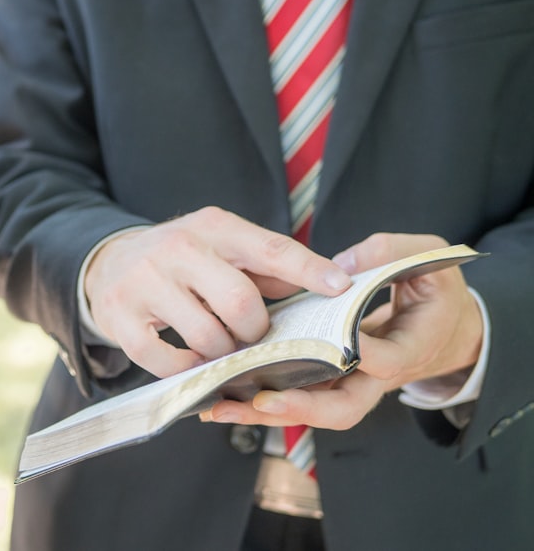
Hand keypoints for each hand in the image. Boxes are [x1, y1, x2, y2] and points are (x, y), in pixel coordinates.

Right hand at [84, 207, 351, 377]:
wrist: (108, 262)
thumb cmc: (181, 260)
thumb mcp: (222, 247)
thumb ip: (269, 266)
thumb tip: (329, 284)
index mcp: (212, 227)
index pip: (270, 248)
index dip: (308, 271)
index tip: (341, 288)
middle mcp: (177, 248)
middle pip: (239, 302)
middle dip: (255, 331)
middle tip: (253, 337)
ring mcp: (144, 282)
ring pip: (206, 336)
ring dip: (223, 354)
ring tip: (222, 349)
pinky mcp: (120, 317)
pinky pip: (165, 360)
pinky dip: (187, 370)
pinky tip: (192, 361)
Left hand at [201, 233, 483, 429]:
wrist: (442, 327)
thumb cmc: (434, 291)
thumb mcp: (428, 261)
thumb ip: (390, 254)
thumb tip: (342, 265)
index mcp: (410, 348)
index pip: (385, 361)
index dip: (360, 354)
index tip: (334, 343)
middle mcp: (376, 377)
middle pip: (341, 407)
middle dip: (301, 406)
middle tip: (263, 400)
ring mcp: (349, 383)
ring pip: (310, 409)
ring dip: (265, 412)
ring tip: (224, 407)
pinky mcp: (326, 380)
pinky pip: (294, 396)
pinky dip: (259, 402)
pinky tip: (222, 399)